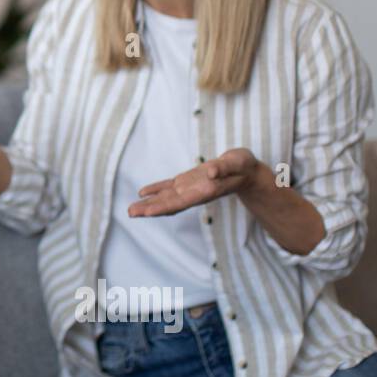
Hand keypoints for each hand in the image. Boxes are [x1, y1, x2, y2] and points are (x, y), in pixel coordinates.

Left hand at [128, 148, 264, 216]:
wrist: (246, 171)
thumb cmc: (242, 167)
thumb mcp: (236, 162)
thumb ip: (223, 167)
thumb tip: (210, 171)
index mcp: (204, 191)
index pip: (180, 203)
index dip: (162, 207)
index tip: (146, 214)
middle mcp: (194, 193)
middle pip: (168, 204)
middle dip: (149, 209)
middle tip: (130, 213)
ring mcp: (189, 188)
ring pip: (165, 198)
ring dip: (148, 203)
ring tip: (131, 210)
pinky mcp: (187, 181)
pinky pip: (168, 187)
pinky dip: (155, 190)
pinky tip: (142, 194)